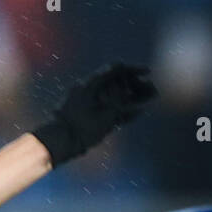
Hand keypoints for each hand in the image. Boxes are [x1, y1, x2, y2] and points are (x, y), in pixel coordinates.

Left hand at [32, 62, 156, 167]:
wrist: (59, 142)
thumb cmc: (81, 126)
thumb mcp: (106, 114)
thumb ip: (121, 104)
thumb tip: (133, 95)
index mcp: (91, 83)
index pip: (115, 69)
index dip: (133, 69)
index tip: (148, 72)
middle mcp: (90, 90)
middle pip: (116, 82)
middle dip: (135, 84)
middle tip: (153, 90)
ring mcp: (89, 103)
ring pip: (114, 96)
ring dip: (132, 96)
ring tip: (150, 98)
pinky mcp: (90, 116)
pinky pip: (109, 109)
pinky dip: (123, 109)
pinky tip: (138, 112)